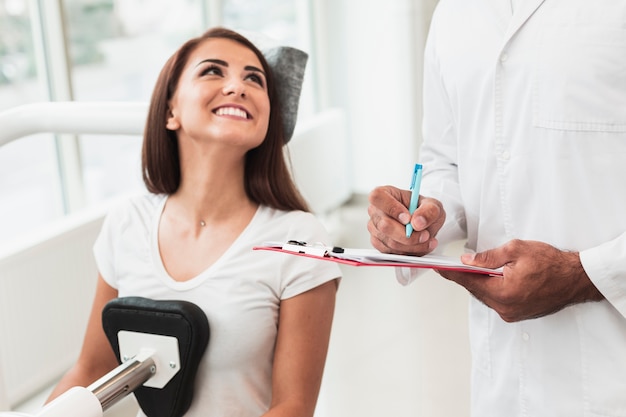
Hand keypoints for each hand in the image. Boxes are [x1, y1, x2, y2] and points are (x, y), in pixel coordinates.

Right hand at [367, 185, 444, 255]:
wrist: (423, 223)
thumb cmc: (423, 210)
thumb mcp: (433, 205)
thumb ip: (429, 211)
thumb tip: (417, 222)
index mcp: (384, 194)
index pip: (377, 197)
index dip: (392, 208)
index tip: (408, 218)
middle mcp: (375, 211)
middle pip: (384, 225)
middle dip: (407, 235)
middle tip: (425, 234)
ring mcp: (375, 228)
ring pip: (390, 242)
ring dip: (412, 245)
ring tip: (427, 240)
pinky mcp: (378, 243)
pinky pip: (391, 252)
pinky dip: (409, 251)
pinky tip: (419, 246)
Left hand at [438, 239, 603, 321]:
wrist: (577, 279)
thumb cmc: (551, 263)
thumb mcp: (516, 250)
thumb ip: (488, 257)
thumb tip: (467, 261)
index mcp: (503, 292)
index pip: (469, 281)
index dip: (451, 273)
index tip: (436, 268)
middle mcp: (505, 308)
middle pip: (475, 290)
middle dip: (464, 276)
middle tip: (450, 265)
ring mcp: (512, 313)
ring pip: (485, 296)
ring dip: (478, 283)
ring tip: (468, 269)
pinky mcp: (517, 314)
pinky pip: (496, 300)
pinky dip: (490, 289)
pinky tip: (488, 278)